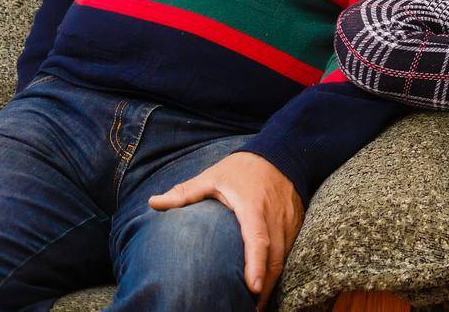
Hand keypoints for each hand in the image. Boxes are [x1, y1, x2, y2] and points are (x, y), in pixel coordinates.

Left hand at [148, 151, 304, 308]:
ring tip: (256, 304)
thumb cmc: (242, 168)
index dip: (256, 265)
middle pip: (274, 258)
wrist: (281, 152)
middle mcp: (274, 217)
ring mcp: (289, 222)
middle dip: (265, 287)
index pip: (258, 239)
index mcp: (253, 208)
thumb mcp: (212, 176)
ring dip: (272, 281)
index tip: (254, 288)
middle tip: (250, 310)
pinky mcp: (296, 224)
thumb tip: (153, 202)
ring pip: (284, 258)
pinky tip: (267, 283)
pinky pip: (290, 251)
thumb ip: (185, 192)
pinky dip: (278, 269)